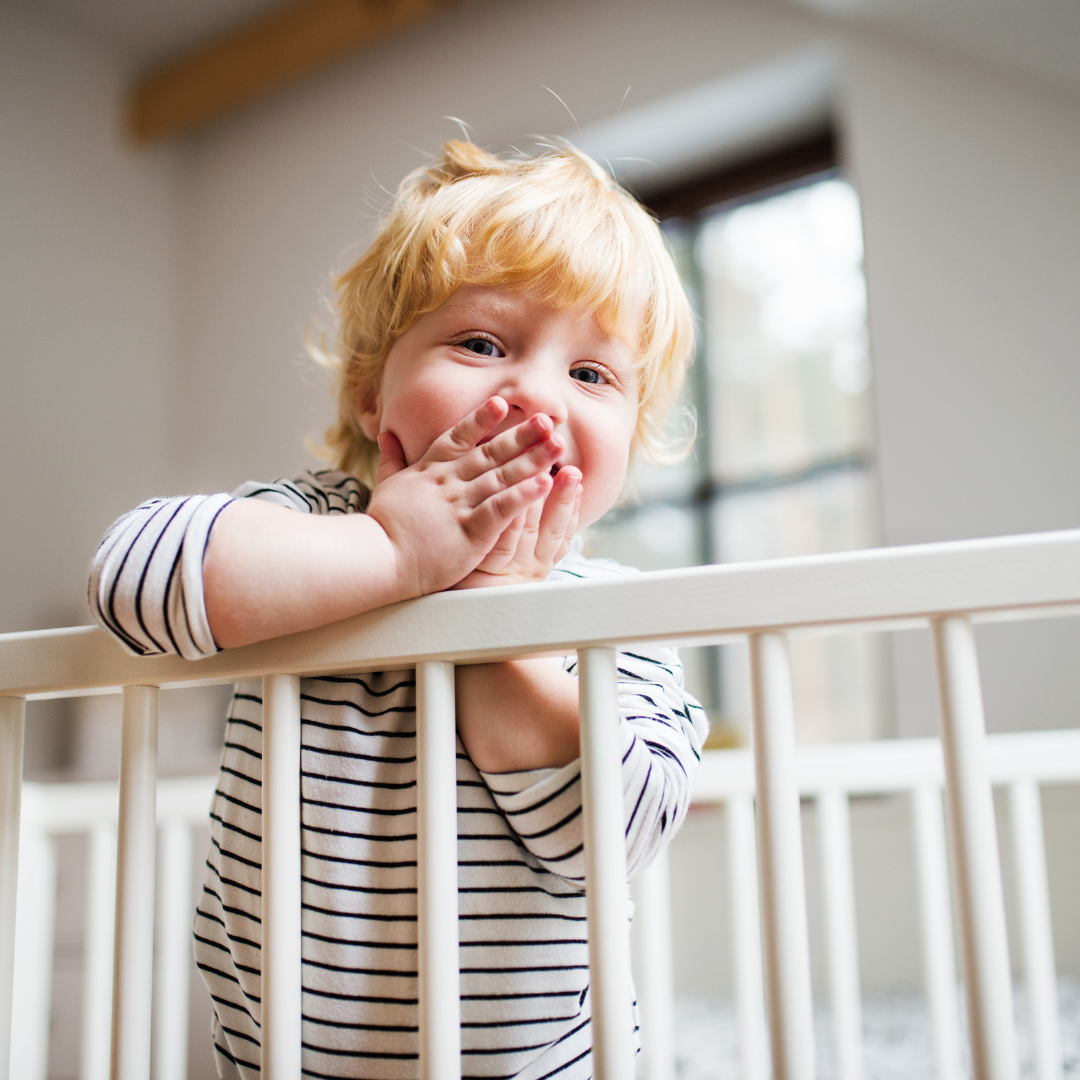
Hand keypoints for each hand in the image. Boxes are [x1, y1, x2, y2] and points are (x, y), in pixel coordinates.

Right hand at [365, 397, 562, 597]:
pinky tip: (545, 483)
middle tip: (548, 420)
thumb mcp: (385, 485)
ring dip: (532, 459)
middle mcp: (447, 482)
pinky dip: (524, 494)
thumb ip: (391, 459)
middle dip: (522, 435)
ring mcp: (459, 505)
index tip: (503, 404)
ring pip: (502, 476)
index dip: (482, 419)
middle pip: (491, 453)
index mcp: (429, 471)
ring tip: (557, 446)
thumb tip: (386, 435)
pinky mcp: (469, 531)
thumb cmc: (382, 527)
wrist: (377, 558)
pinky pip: (501, 508)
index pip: (458, 437)